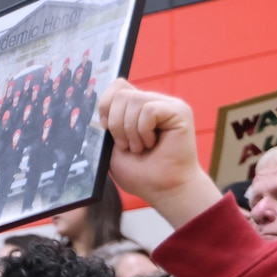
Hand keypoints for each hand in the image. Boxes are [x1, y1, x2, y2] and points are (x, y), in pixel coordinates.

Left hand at [97, 79, 221, 228]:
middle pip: (121, 93)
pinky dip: (143, 131)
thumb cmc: (140, 173)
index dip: (105, 105)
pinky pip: (149, 110)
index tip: (105, 129)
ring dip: (130, 131)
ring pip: (134, 100)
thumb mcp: (112, 147)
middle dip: (116, 124)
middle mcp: (153, 102)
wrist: (163, 190)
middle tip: (127, 146)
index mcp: (137, 108)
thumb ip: (108, 123)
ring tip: (140, 148)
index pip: (117, 86)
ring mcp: (168, 104)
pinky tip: (152, 144)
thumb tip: (97, 107)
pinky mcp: (179, 111)